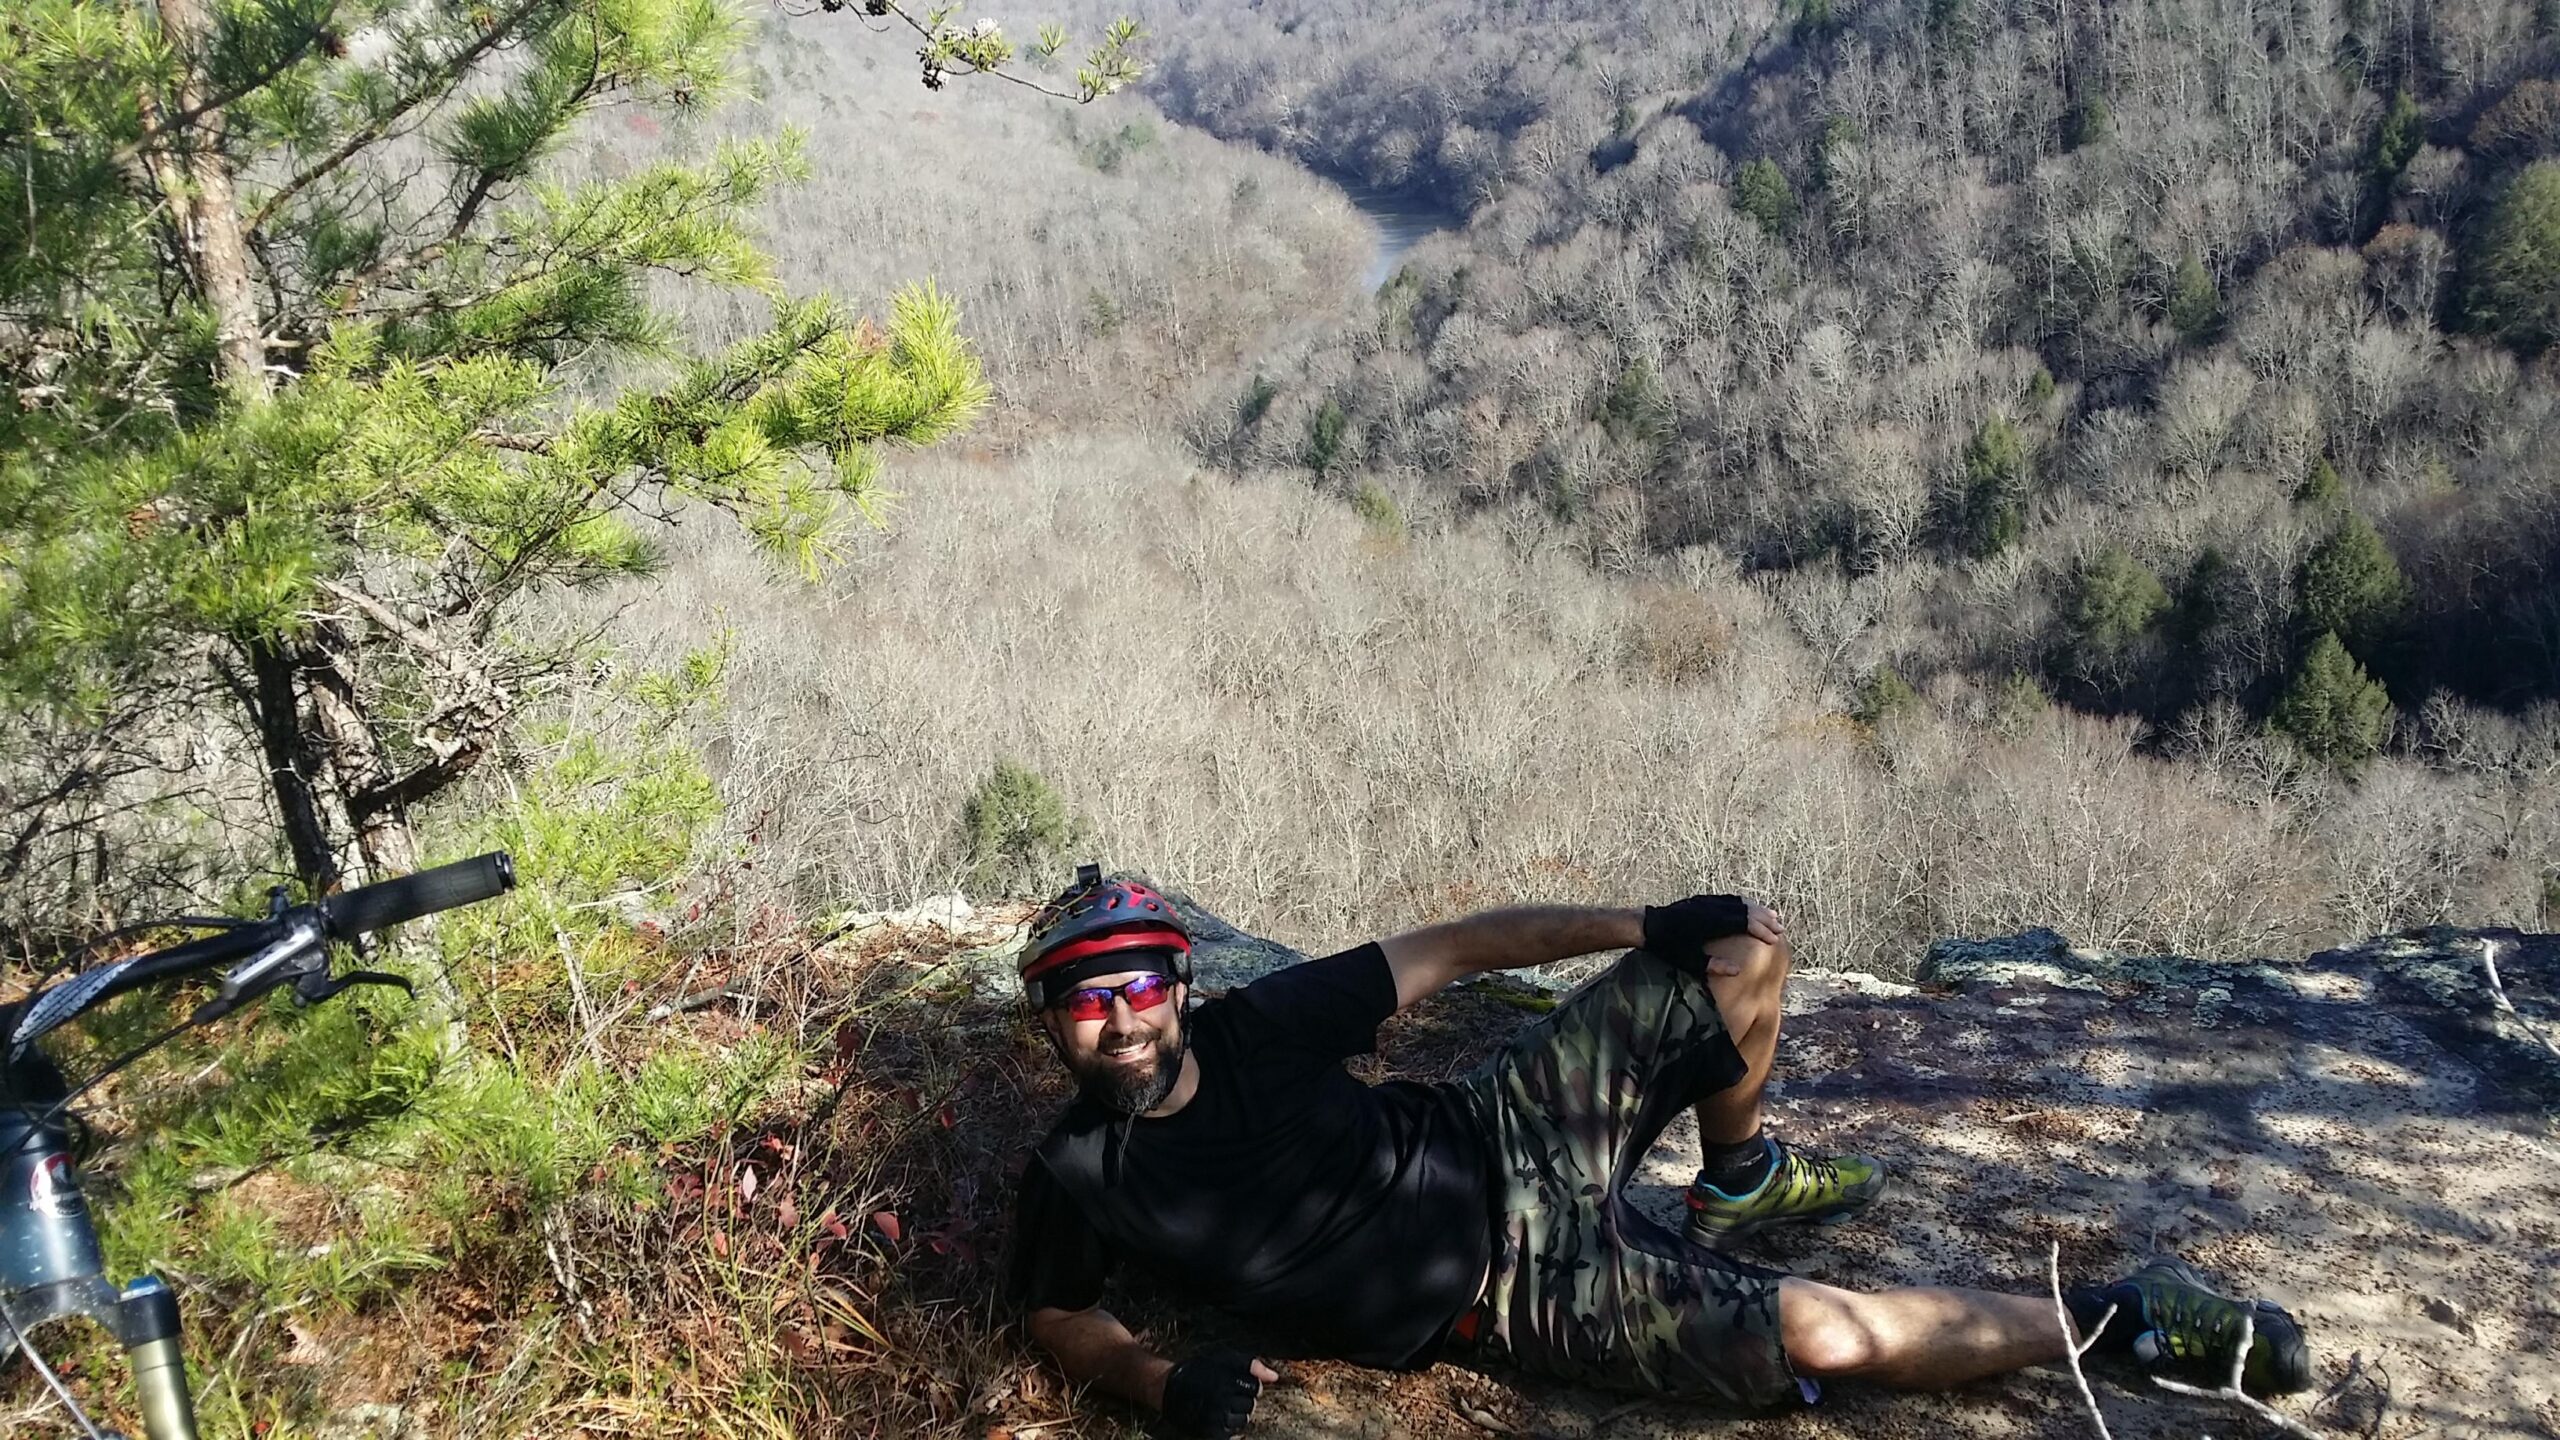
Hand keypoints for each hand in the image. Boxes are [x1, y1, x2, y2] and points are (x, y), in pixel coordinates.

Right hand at [1159, 1349, 1278, 1437]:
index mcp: (1227, 1379)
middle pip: (1250, 1405)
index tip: (1238, 1384)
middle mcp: (1222, 1399)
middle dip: (1243, 1400)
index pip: (1255, 1387)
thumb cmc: (1198, 1370)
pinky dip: (1231, 1429)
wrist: (1168, 1387)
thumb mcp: (1223, 1358)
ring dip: (1237, 1414)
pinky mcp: (1210, 1432)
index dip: (1249, 1385)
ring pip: (1243, 1420)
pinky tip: (1223, 1419)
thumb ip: (1251, 1365)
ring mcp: (1216, 1417)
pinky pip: (1232, 1434)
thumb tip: (1275, 1377)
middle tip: (1228, 1395)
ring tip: (1223, 1406)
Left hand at [1641, 894, 1786, 976]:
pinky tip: (1750, 907)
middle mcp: (1712, 908)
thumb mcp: (1689, 961)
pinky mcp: (1703, 900)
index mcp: (1711, 923)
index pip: (1743, 923)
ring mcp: (1707, 902)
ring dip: (1756, 909)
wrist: (1648, 926)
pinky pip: (1728, 899)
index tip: (1774, 938)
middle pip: (1744, 910)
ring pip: (1738, 902)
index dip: (1761, 930)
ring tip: (1773, 916)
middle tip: (1780, 929)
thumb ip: (1713, 966)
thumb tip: (1737, 970)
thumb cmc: (1668, 947)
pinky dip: (1743, 903)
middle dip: (1764, 919)